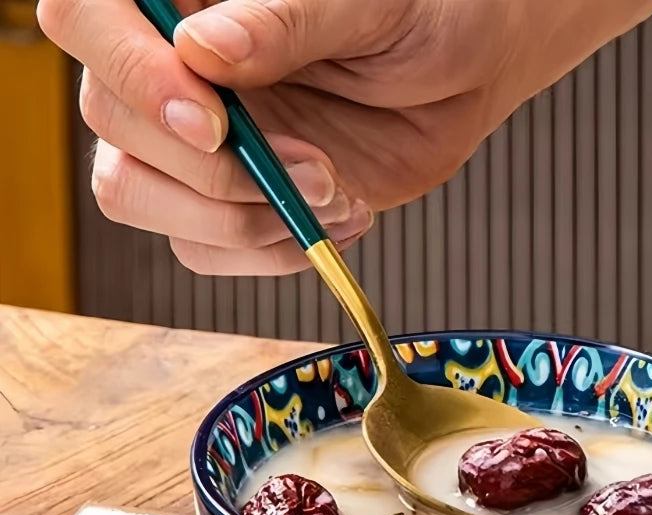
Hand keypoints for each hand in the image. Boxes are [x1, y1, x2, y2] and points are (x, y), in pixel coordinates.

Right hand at [37, 0, 651, 275]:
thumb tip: (203, 52)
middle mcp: (173, 68)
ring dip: (239, 220)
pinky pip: (200, 251)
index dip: (133, 75)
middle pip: (111, 122)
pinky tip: (333, 219)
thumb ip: (285, 22)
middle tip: (317, 166)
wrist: (467, 70)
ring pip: (136, 194)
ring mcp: (193, 140)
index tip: (214, 123)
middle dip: (216, 170)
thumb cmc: (424, 13)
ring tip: (336, 194)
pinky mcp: (228, 201)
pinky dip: (267, 255)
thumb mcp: (369, 5)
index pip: (87, 18)